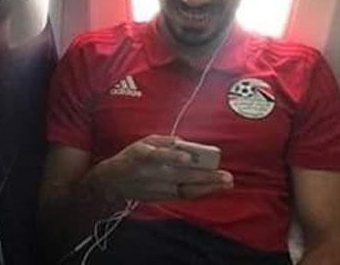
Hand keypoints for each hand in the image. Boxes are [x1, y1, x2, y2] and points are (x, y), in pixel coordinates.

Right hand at [89, 134, 232, 201]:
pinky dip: (199, 192)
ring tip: (225, 184)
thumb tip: (184, 143)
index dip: (173, 157)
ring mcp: (157, 188)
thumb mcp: (143, 143)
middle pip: (180, 175)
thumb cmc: (131, 157)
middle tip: (226, 176)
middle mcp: (151, 174)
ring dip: (207, 187)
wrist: (113, 182)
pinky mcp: (160, 197)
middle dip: (204, 176)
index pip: (159, 157)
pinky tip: (213, 189)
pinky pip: (183, 195)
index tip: (189, 158)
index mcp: (143, 156)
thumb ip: (163, 141)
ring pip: (185, 189)